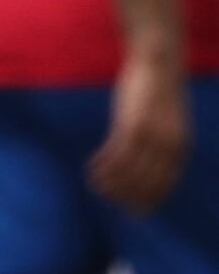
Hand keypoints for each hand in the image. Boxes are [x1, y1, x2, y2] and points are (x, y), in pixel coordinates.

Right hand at [91, 47, 191, 214]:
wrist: (159, 61)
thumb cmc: (160, 90)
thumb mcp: (170, 120)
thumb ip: (164, 140)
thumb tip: (151, 158)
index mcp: (181, 145)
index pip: (165, 182)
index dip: (149, 199)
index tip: (135, 212)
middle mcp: (168, 144)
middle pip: (145, 181)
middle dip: (127, 195)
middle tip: (109, 201)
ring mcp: (150, 135)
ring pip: (128, 169)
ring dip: (110, 181)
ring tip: (95, 186)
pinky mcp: (131, 123)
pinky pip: (115, 152)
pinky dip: (103, 164)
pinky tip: (92, 168)